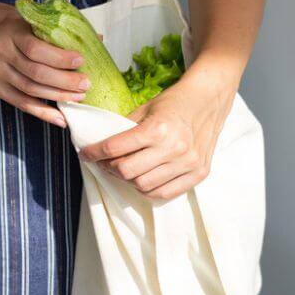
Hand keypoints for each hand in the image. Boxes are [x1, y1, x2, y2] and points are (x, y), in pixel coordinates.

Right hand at [0, 2, 90, 126]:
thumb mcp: (22, 15)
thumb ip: (52, 28)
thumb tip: (93, 38)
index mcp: (8, 31)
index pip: (35, 49)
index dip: (59, 58)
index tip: (80, 61)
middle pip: (34, 73)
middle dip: (64, 81)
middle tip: (85, 84)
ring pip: (29, 90)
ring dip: (57, 96)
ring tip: (78, 97)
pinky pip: (19, 102)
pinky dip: (41, 112)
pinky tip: (59, 117)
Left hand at [79, 68, 236, 199]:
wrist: (208, 100)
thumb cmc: (173, 103)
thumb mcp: (144, 108)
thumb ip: (124, 129)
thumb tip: (99, 146)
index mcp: (157, 129)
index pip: (114, 148)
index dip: (93, 153)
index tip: (85, 154)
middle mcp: (173, 148)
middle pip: (126, 171)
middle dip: (108, 168)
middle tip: (104, 162)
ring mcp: (188, 163)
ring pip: (143, 186)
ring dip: (127, 180)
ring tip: (123, 170)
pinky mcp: (199, 173)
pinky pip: (165, 193)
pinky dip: (148, 190)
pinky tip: (142, 179)